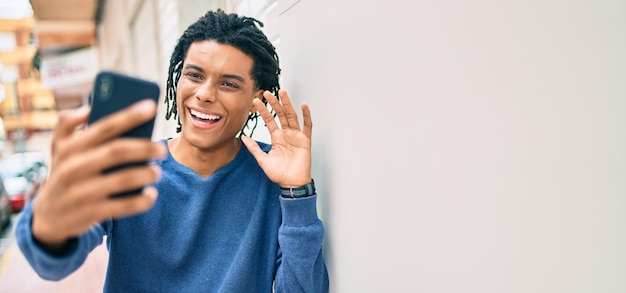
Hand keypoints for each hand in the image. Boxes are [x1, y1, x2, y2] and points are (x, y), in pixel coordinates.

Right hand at [31, 100, 165, 250]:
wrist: (47, 218)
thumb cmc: (64, 173)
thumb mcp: (58, 148)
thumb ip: (67, 123)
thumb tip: (88, 107)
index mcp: (70, 148)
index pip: (104, 127)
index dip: (129, 116)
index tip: (151, 107)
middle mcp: (73, 168)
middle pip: (117, 151)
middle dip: (144, 148)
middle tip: (162, 149)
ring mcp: (81, 192)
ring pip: (123, 179)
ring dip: (146, 174)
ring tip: (157, 171)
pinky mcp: (90, 213)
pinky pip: (123, 206)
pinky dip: (142, 200)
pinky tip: (151, 194)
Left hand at [242, 89, 311, 186]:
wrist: (291, 183)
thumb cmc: (279, 173)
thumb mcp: (263, 160)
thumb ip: (254, 148)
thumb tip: (243, 138)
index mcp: (277, 137)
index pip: (269, 120)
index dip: (263, 110)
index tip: (255, 101)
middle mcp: (286, 134)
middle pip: (280, 114)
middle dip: (274, 103)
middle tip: (266, 92)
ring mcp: (296, 136)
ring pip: (291, 116)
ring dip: (287, 104)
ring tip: (282, 92)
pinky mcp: (305, 140)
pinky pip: (307, 126)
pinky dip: (306, 115)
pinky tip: (304, 105)